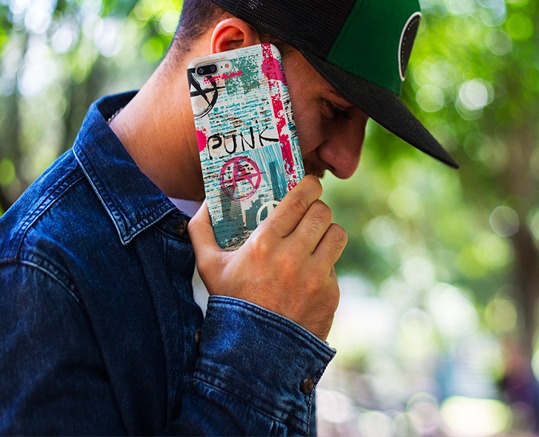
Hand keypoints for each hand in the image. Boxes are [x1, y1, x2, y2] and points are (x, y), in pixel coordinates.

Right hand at [188, 176, 345, 340]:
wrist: (254, 353)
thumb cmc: (230, 303)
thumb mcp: (208, 266)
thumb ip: (201, 230)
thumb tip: (205, 203)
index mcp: (264, 243)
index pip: (300, 199)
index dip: (309, 186)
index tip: (310, 184)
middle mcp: (293, 256)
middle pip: (322, 213)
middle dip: (317, 209)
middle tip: (310, 214)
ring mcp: (315, 276)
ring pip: (337, 234)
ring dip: (327, 233)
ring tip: (316, 239)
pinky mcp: (330, 294)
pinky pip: (335, 266)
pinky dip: (325, 266)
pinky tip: (309, 274)